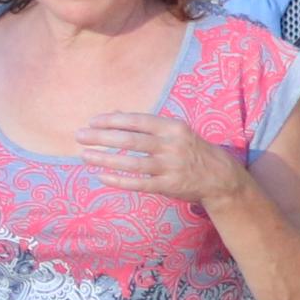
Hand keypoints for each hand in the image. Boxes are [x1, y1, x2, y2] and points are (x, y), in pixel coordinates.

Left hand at [79, 110, 245, 205]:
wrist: (219, 176)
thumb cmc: (190, 149)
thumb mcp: (174, 131)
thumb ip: (145, 124)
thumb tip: (114, 113)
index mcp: (173, 127)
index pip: (138, 121)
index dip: (113, 120)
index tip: (93, 121)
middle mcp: (171, 146)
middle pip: (131, 140)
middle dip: (102, 137)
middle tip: (80, 136)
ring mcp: (170, 167)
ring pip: (132, 163)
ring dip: (106, 159)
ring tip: (85, 156)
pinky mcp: (169, 186)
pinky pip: (139, 184)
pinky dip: (120, 181)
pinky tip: (102, 177)